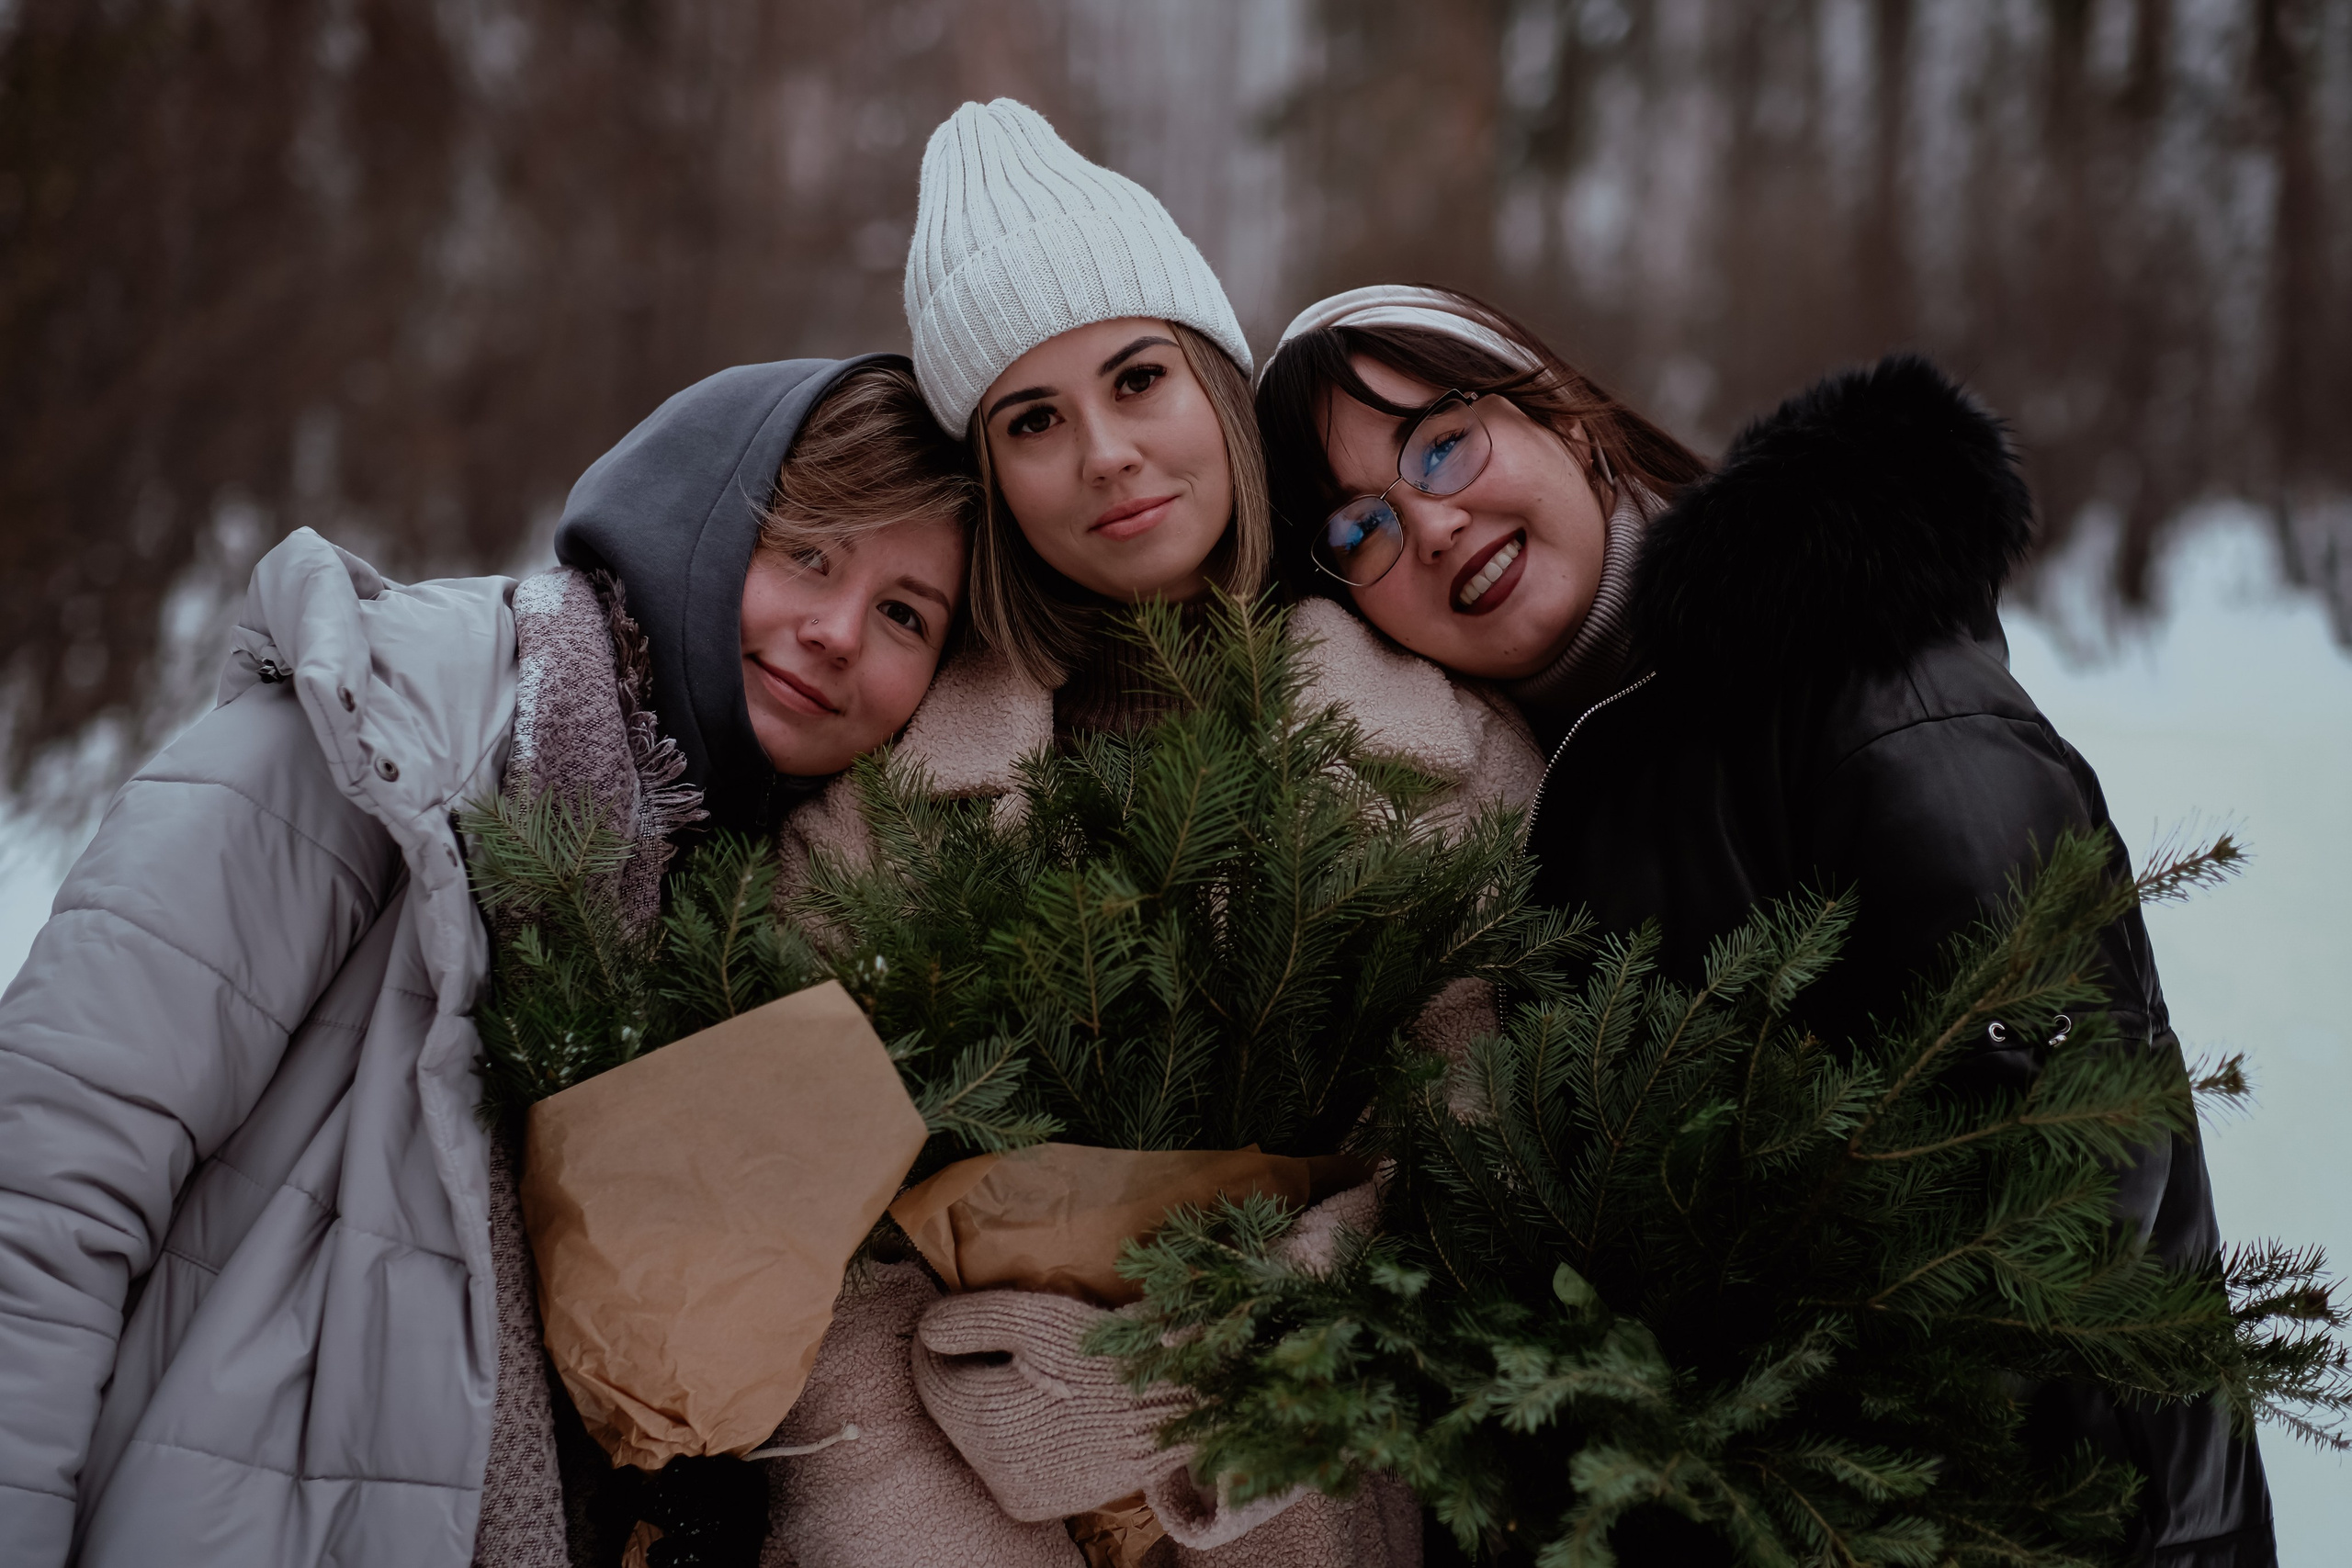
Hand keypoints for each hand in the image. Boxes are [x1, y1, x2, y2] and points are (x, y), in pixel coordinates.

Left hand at [911, 1290, 1191, 1520]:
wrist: (1169, 1408)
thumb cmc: (1101, 1353)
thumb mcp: (1036, 1320)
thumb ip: (971, 1319)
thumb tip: (925, 1328)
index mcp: (979, 1415)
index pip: (927, 1375)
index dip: (939, 1342)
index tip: (960, 1319)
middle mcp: (986, 1465)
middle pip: (950, 1409)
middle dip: (965, 1374)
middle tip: (1005, 1344)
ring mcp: (1011, 1490)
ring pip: (974, 1438)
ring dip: (986, 1407)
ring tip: (1027, 1377)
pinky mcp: (1035, 1504)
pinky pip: (1001, 1465)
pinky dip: (1010, 1439)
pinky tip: (1042, 1414)